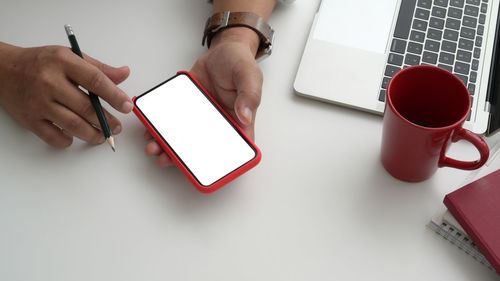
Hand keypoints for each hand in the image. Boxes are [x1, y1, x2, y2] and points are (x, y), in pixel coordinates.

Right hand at [0, 43, 132, 147]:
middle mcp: (50, 82)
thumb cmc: (40, 63)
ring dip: (93, 134)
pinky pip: (53, 137)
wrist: (2, 69)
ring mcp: (39, 102)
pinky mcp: (29, 119)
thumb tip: (124, 73)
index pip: (96, 81)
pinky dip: (68, 140)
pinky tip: (75, 137)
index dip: (115, 96)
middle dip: (107, 120)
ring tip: (102, 135)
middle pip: (87, 107)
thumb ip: (99, 68)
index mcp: (63, 62)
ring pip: (74, 125)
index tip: (127, 106)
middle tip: (117, 127)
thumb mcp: (70, 57)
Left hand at [144, 28, 262, 166]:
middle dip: (184, 159)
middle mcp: (218, 124)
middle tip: (167, 159)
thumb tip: (245, 116)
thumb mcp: (249, 74)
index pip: (233, 149)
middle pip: (202, 149)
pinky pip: (173, 121)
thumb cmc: (239, 63)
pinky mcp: (186, 109)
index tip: (204, 169)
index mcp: (238, 122)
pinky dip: (160, 128)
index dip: (221, 163)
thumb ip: (249, 95)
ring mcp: (200, 118)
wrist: (221, 51)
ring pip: (184, 139)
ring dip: (168, 146)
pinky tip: (150, 130)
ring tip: (154, 148)